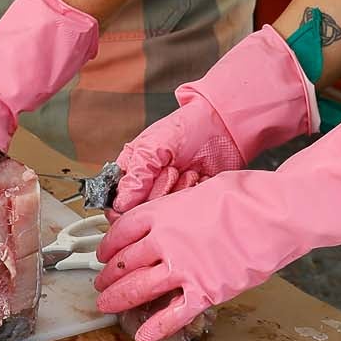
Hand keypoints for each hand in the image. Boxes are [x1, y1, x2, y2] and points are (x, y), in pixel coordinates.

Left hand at [95, 104, 340, 340]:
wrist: (276, 213)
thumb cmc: (248, 195)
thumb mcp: (202, 191)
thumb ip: (180, 208)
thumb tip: (174, 218)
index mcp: (164, 212)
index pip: (123, 230)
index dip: (108, 244)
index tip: (102, 252)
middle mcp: (167, 240)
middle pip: (125, 261)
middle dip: (109, 274)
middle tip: (100, 283)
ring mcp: (185, 267)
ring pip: (140, 287)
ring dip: (120, 298)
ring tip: (106, 305)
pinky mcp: (206, 291)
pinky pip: (174, 315)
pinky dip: (156, 327)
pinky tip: (142, 335)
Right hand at [111, 24, 317, 213]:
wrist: (223, 128)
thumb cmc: (186, 127)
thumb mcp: (153, 145)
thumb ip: (136, 174)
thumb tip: (120, 203)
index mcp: (132, 170)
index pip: (117, 202)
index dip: (127, 206)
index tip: (142, 197)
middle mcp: (148, 185)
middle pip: (143, 210)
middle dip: (160, 191)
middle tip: (172, 170)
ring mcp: (170, 193)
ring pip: (165, 213)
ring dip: (179, 192)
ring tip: (187, 171)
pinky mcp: (190, 200)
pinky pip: (186, 212)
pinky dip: (193, 195)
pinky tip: (198, 177)